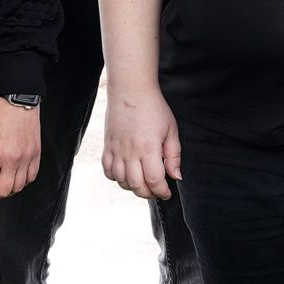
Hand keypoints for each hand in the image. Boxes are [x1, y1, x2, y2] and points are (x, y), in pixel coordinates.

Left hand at [0, 98, 40, 202]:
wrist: (14, 97)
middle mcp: (11, 160)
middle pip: (3, 192)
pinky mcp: (36, 153)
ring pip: (18, 187)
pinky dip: (22, 182)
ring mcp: (26, 157)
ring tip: (0, 185)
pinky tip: (15, 177)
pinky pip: (31, 177)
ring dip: (7, 190)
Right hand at [101, 86, 182, 200]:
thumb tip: (176, 177)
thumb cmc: (154, 108)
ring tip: (142, 183)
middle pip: (136, 185)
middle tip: (156, 191)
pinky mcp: (107, 146)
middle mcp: (130, 152)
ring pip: (121, 181)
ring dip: (132, 187)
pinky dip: (115, 178)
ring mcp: (116, 149)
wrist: (131, 90)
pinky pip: (107, 170)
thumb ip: (174, 156)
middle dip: (148, 193)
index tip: (167, 193)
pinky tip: (125, 174)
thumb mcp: (171, 130)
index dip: (162, 192)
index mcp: (148, 148)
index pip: (154, 181)